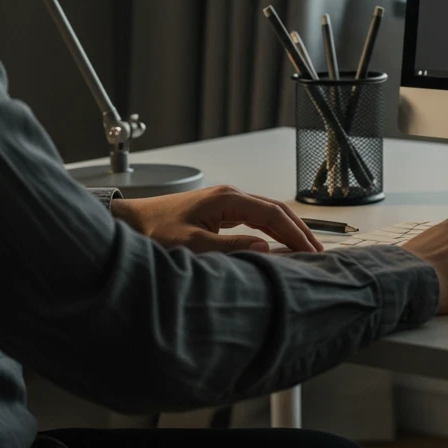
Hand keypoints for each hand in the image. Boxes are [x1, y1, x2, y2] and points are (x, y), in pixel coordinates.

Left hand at [112, 185, 321, 253]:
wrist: (129, 222)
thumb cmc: (154, 232)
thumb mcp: (191, 245)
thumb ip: (229, 247)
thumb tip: (265, 250)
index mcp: (227, 199)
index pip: (272, 215)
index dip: (295, 234)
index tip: (311, 252)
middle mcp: (230, 195)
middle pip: (276, 210)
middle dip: (299, 231)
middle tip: (318, 252)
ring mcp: (226, 200)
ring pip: (267, 212)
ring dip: (288, 229)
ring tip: (306, 248)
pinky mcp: (220, 209)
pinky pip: (255, 217)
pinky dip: (272, 229)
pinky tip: (279, 242)